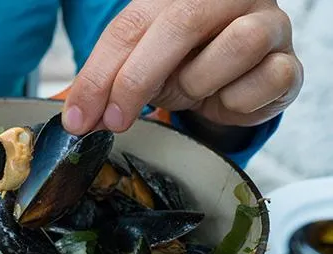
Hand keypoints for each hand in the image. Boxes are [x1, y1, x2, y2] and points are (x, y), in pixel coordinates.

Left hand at [63, 0, 303, 134]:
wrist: (235, 83)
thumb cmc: (185, 66)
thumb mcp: (137, 69)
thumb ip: (106, 86)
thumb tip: (78, 118)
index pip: (129, 25)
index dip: (99, 74)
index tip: (79, 117)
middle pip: (180, 24)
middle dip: (137, 80)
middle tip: (114, 119)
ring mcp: (266, 23)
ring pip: (236, 45)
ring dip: (198, 84)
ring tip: (189, 92)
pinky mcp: (288, 61)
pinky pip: (264, 82)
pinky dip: (235, 102)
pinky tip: (225, 99)